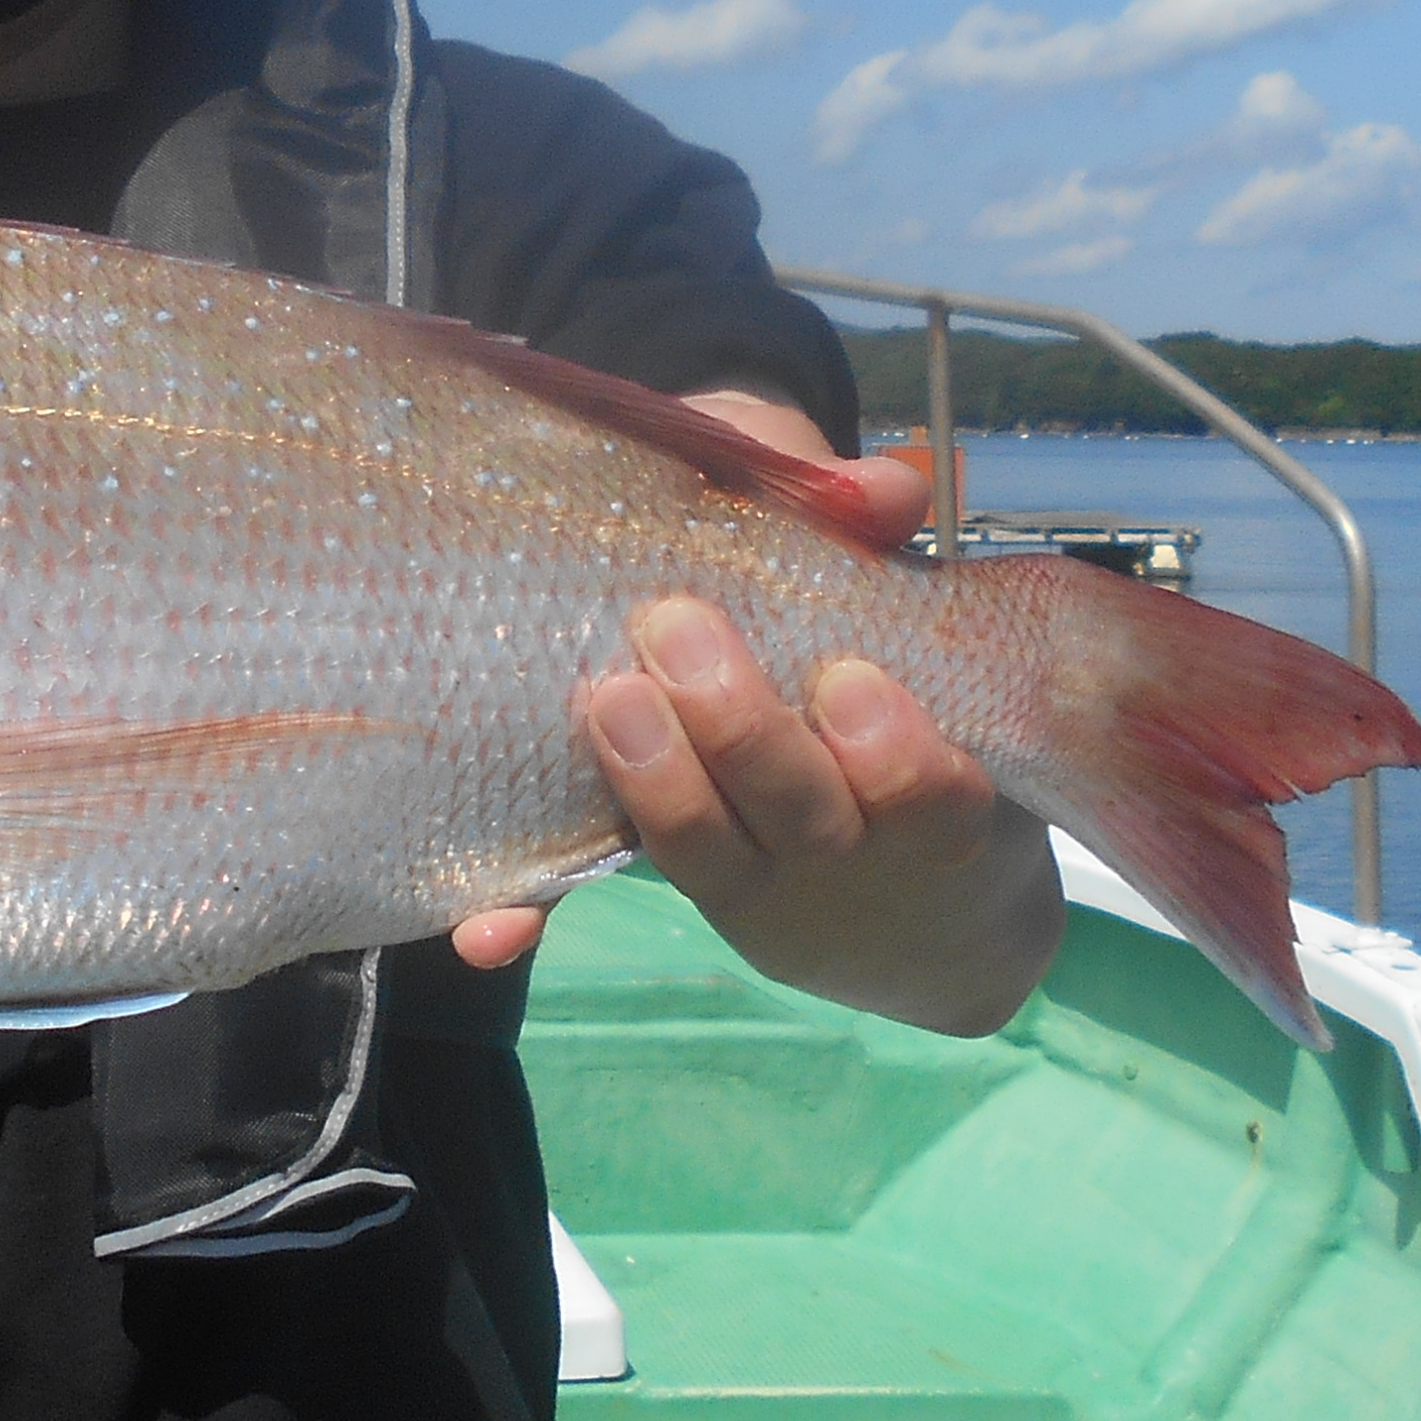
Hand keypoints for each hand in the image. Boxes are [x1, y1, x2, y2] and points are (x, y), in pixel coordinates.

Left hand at [446, 442, 1057, 1036]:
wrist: (864, 806)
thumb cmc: (867, 647)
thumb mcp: (870, 572)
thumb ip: (871, 526)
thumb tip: (889, 488)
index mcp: (928, 787)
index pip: (934, 797)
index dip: (896, 754)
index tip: (848, 683)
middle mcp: (838, 847)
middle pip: (803, 818)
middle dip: (743, 734)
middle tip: (679, 629)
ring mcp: (745, 869)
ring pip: (702, 853)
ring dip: (658, 789)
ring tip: (611, 699)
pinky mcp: (651, 866)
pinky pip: (598, 896)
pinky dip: (535, 915)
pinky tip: (486, 932)